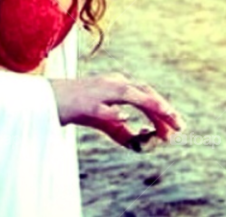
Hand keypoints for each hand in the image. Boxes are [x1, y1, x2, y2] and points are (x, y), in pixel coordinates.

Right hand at [49, 73, 184, 148]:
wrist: (46, 102)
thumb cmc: (78, 109)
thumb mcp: (104, 120)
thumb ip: (122, 130)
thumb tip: (141, 142)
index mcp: (118, 84)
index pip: (147, 94)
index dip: (163, 110)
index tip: (176, 127)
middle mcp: (112, 83)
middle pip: (144, 93)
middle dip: (163, 109)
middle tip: (179, 128)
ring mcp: (99, 91)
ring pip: (129, 94)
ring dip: (150, 106)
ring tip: (165, 119)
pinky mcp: (85, 104)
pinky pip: (103, 108)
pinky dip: (115, 113)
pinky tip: (125, 120)